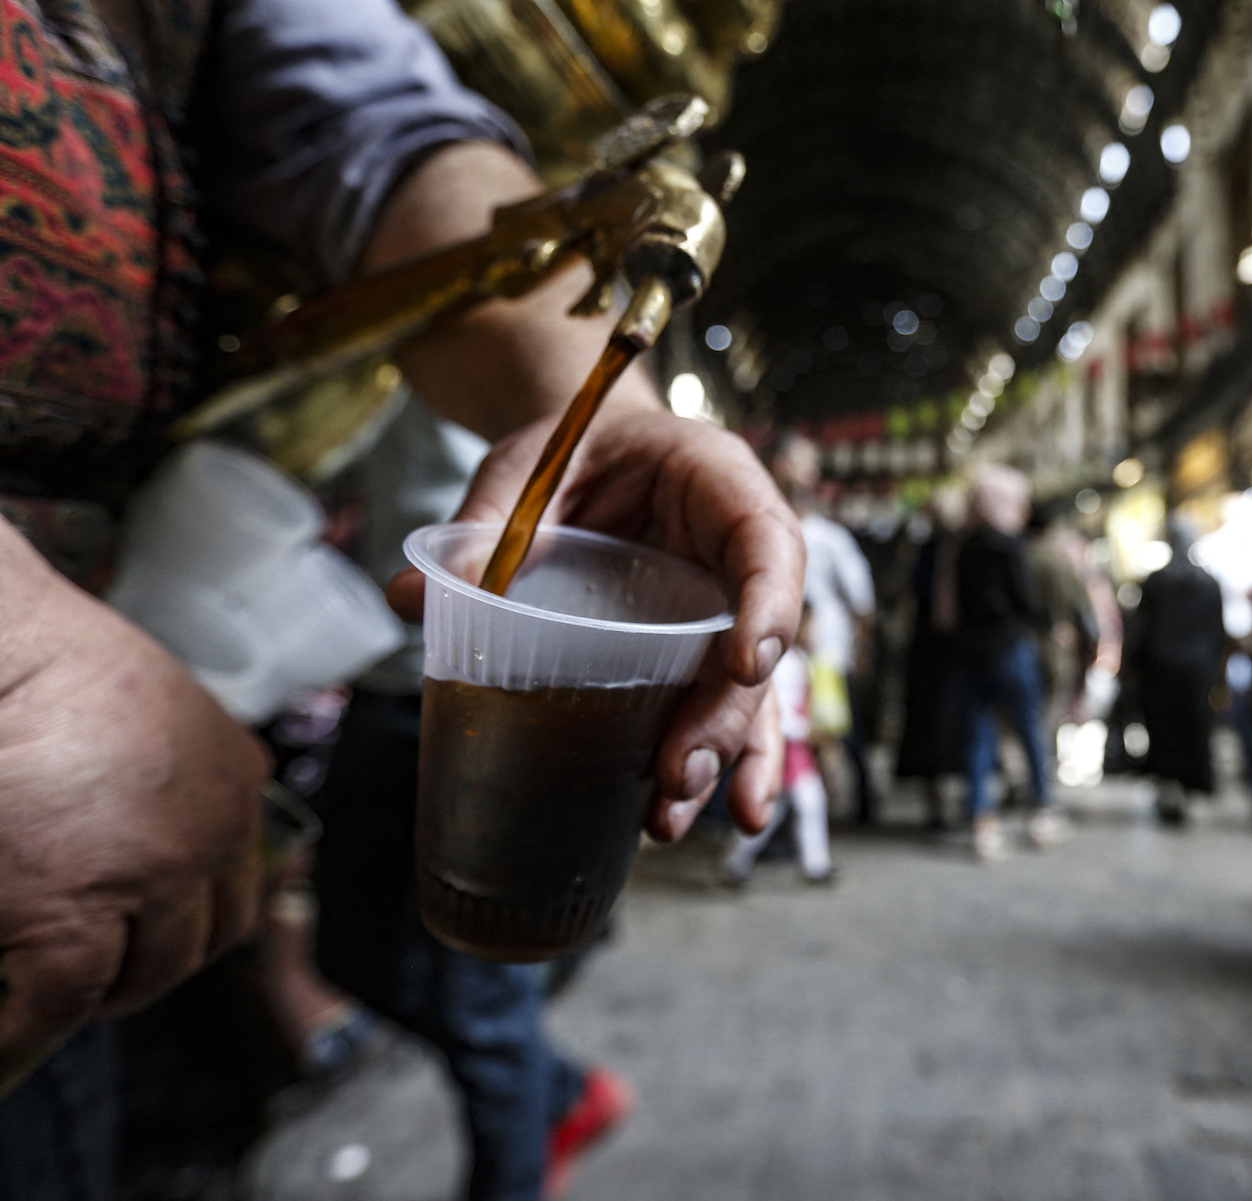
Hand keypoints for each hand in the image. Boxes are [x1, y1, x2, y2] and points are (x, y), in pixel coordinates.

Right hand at [0, 533, 265, 1095]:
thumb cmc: (40, 668)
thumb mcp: (141, 717)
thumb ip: (157, 782)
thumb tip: (124, 845)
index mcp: (237, 779)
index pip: (236, 880)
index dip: (186, 919)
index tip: (143, 936)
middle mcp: (214, 831)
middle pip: (206, 937)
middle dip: (149, 963)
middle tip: (93, 977)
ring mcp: (156, 874)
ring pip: (146, 973)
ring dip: (97, 993)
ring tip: (42, 998)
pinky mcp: (76, 910)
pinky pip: (63, 998)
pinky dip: (29, 1021)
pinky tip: (3, 1027)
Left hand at [388, 398, 803, 840]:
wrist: (589, 449)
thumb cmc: (572, 444)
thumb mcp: (527, 463)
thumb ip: (485, 519)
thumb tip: (410, 598)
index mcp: (719, 483)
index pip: (768, 542)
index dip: (770, 603)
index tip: (746, 663)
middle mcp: (738, 556)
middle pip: (758, 645)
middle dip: (724, 720)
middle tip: (675, 774)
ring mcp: (723, 612)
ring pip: (745, 697)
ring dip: (718, 766)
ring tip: (671, 821)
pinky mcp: (697, 655)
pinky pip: (711, 713)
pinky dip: (701, 770)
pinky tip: (668, 820)